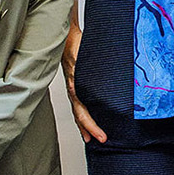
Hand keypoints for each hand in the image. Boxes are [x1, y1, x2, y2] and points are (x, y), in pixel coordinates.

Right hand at [62, 15, 106, 143]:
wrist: (66, 34)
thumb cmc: (77, 43)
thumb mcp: (87, 57)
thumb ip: (94, 69)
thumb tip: (107, 77)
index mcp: (76, 85)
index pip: (83, 112)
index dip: (91, 125)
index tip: (100, 136)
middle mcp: (74, 88)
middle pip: (80, 114)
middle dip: (89, 129)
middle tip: (100, 140)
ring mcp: (73, 86)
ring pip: (77, 110)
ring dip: (84, 124)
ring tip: (90, 137)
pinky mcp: (75, 82)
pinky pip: (78, 101)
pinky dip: (82, 112)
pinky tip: (87, 117)